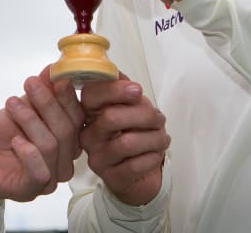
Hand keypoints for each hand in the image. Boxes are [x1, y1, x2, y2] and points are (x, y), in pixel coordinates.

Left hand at [0, 66, 83, 201]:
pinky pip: (40, 173)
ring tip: (12, 104)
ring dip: (31, 121)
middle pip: (67, 131)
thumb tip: (54, 68)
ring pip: (52, 146)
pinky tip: (15, 140)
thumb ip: (42, 91)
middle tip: (30, 84)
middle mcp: (63, 162)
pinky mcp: (29, 191)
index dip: (67, 97)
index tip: (56, 77)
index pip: (78, 119)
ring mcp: (48, 180)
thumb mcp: (22, 106)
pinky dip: (29, 153)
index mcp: (67, 142)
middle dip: (48, 104)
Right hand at [79, 73, 169, 205]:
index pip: (90, 95)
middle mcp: (87, 134)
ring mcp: (97, 157)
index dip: (114, 90)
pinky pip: (134, 165)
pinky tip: (156, 154)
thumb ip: (123, 87)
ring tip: (163, 138)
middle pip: (111, 117)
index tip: (137, 90)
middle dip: (144, 115)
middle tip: (159, 119)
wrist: (139, 172)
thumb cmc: (133, 132)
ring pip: (126, 143)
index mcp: (89, 112)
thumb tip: (117, 73)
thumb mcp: (130, 106)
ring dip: (154, 138)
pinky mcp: (110, 177)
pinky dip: (152, 157)